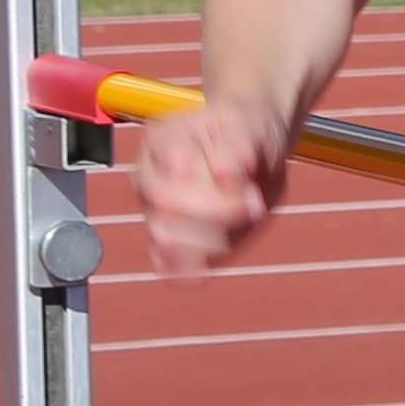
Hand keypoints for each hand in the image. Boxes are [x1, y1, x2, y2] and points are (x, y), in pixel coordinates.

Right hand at [135, 96, 296, 274]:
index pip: (176, 169)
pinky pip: (165, 262)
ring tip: (239, 230)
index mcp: (163, 140)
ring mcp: (151, 207)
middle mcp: (149, 174)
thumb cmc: (249, 135)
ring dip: (207, 245)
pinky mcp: (164, 236)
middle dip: (216, 215)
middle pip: (166, 205)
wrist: (251, 148)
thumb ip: (238, 149)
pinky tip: (199, 275)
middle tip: (255, 208)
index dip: (216, 191)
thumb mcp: (252, 130)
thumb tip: (224, 177)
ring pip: (163, 239)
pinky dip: (186, 270)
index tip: (252, 193)